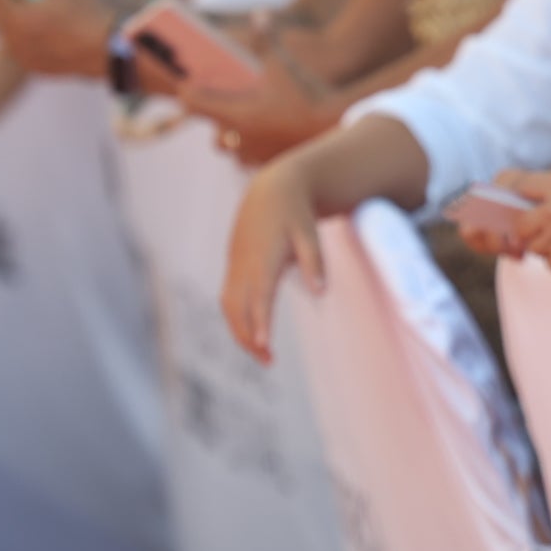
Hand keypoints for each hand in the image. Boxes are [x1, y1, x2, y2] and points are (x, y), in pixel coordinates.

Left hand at [0, 0, 114, 77]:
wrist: (109, 50)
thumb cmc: (85, 12)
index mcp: (15, 18)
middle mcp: (12, 40)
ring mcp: (22, 55)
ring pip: (8, 29)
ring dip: (16, 15)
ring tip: (41, 6)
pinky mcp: (34, 66)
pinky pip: (22, 45)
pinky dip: (28, 34)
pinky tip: (49, 27)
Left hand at [178, 28, 339, 166]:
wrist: (335, 124)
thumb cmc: (305, 93)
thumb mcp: (283, 64)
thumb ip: (267, 40)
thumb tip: (260, 14)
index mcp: (236, 113)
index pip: (194, 104)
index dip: (189, 93)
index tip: (189, 86)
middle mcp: (240, 137)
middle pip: (215, 138)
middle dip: (217, 126)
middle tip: (222, 112)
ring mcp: (257, 154)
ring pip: (235, 153)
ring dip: (236, 142)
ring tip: (246, 129)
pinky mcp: (274, 162)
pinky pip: (255, 162)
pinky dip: (256, 152)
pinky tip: (268, 140)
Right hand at [221, 156, 324, 362]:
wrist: (271, 189)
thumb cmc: (295, 213)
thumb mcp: (310, 233)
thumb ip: (315, 262)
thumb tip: (321, 293)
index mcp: (264, 257)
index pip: (261, 296)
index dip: (261, 321)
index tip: (264, 345)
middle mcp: (244, 264)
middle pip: (238, 309)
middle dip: (248, 337)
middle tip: (269, 361)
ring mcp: (235, 265)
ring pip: (229, 306)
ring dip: (240, 332)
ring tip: (262, 353)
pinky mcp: (233, 266)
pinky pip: (229, 298)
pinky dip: (237, 319)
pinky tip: (252, 333)